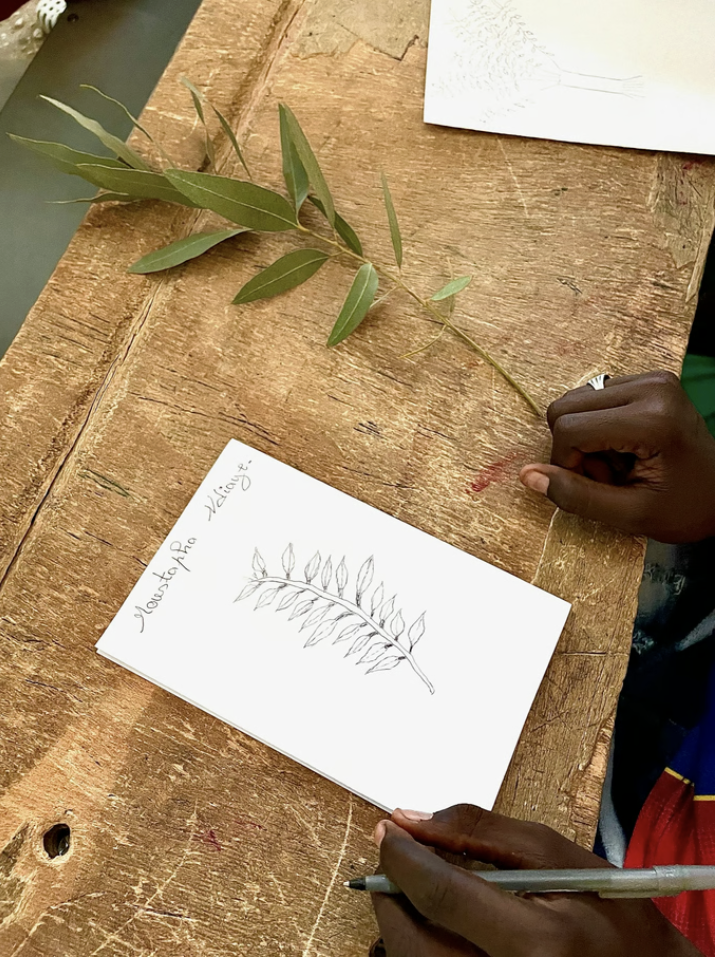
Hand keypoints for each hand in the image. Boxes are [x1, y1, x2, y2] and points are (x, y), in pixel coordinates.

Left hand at [371, 804, 700, 956]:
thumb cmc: (613, 918)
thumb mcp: (559, 856)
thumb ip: (484, 830)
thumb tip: (415, 819)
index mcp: (535, 942)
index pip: (441, 895)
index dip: (404, 857)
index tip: (387, 830)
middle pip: (412, 941)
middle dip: (393, 892)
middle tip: (398, 859)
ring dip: (405, 920)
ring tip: (424, 889)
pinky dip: (423, 946)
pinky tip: (441, 923)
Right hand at [519, 371, 713, 542]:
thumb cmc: (684, 509)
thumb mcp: (629, 515)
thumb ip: (575, 496)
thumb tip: (527, 476)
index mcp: (652, 419)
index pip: (569, 428)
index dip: (567, 464)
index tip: (595, 486)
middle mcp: (652, 387)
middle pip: (564, 408)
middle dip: (574, 449)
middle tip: (608, 476)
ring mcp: (651, 379)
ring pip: (574, 401)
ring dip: (585, 438)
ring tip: (618, 463)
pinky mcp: (648, 379)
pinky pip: (592, 397)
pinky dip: (597, 427)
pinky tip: (623, 448)